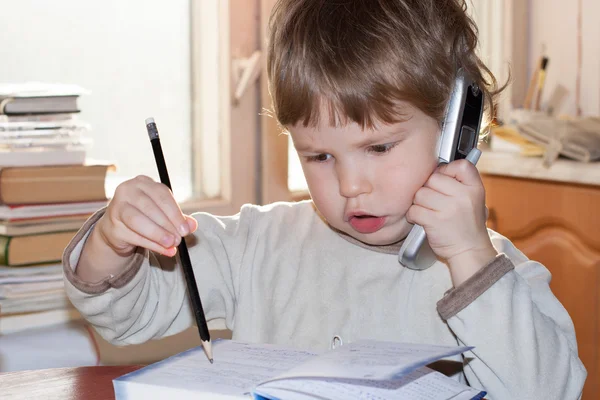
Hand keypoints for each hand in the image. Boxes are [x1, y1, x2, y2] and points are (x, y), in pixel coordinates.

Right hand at [96, 175, 197, 257]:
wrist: (118, 227)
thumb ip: (178, 218)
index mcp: (143, 182)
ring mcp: (116, 207)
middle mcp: (127, 190)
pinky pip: (133, 236)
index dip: (175, 213)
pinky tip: (163, 250)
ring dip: (157, 234)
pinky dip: (151, 244)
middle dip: (167, 225)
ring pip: (138, 221)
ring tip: (171, 244)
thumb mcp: (163, 213)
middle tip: (179, 239)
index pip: (161, 195)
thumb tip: (192, 225)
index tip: (186, 229)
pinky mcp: (112, 226)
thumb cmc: (144, 215)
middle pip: (149, 207)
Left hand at [406, 160, 496, 283]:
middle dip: (428, 189)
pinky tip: (420, 219)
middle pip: (433, 178)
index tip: (443, 181)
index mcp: (475, 188)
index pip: (461, 165)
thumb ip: (459, 183)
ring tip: (427, 211)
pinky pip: (414, 210)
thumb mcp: (474, 200)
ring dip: (419, 203)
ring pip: (420, 194)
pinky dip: (413, 215)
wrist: (469, 251)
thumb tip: (434, 167)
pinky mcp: (434, 221)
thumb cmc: (467, 224)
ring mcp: (449, 209)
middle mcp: (463, 196)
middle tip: (432, 201)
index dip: (447, 170)